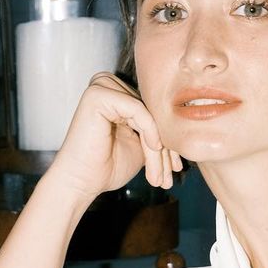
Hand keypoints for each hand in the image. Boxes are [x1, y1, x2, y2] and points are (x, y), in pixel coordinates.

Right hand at [50, 72, 182, 200]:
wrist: (83, 182)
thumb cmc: (108, 167)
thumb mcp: (142, 146)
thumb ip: (157, 131)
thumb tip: (185, 128)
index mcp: (117, 94)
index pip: (152, 113)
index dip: (167, 141)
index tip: (176, 168)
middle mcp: (108, 85)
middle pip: (151, 113)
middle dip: (164, 148)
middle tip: (170, 175)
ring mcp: (101, 86)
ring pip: (147, 114)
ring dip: (157, 147)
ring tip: (158, 176)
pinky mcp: (98, 94)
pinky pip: (137, 109)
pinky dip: (149, 130)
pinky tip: (152, 148)